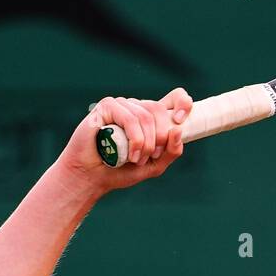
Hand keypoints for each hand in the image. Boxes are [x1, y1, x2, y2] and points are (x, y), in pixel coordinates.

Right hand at [55, 87, 191, 194]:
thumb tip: (178, 130)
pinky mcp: (107, 107)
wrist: (92, 177)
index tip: (182, 121)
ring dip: (145, 144)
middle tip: (150, 156)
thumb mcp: (154, 165)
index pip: (175, 98)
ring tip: (135, 159)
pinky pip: (129, 118)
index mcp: (151, 118)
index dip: (183, 103)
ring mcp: (122, 105)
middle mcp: (137, 108)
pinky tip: (128, 154)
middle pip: (159, 110)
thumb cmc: (120, 171)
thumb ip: (171, 152)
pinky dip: (134, 139)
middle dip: (160, 137)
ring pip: (145, 117)